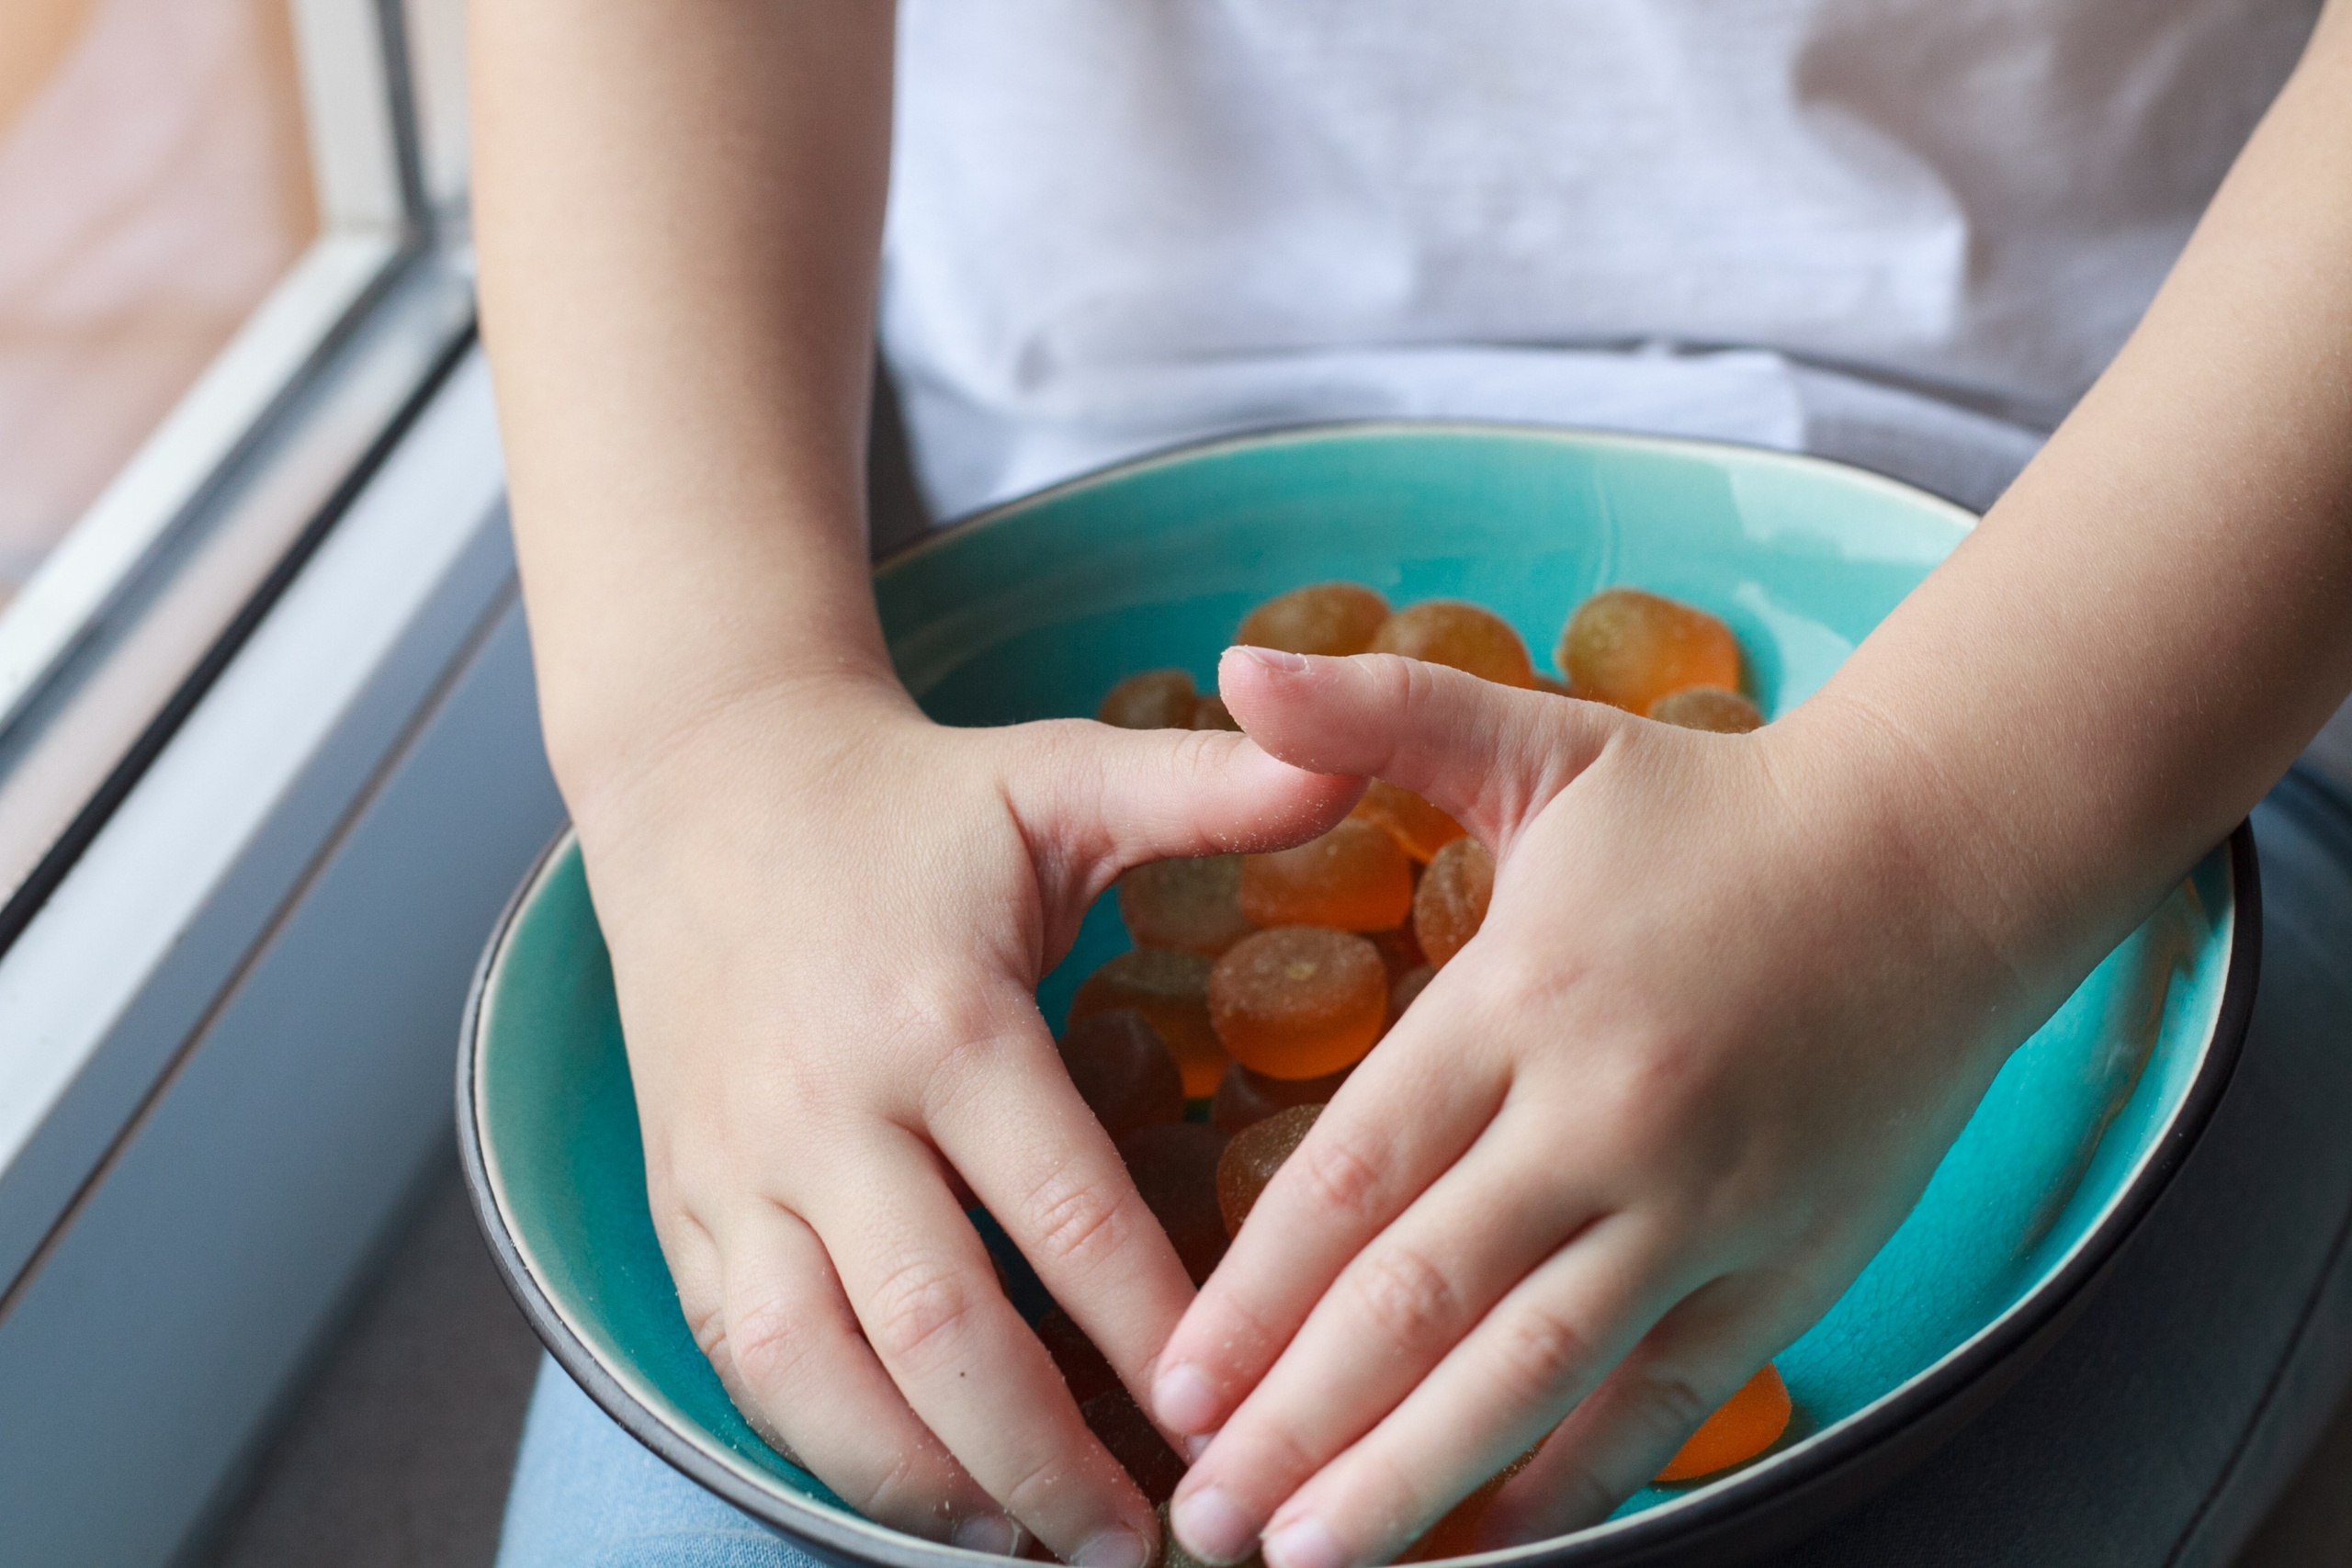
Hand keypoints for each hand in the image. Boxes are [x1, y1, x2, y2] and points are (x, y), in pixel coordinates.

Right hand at [574, 673, 1357, 1563]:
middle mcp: (831, 1109)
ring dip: (926, 1482)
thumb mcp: (1060, 780)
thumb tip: (1351, 759)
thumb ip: (1208, 789)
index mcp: (946, 1020)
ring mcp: (740, 1167)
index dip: (1158, 1337)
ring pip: (817, 1372)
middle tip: (1148, 1541)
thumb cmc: (910, 798)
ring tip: (1030, 1542)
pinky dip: (824, 1441)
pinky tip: (913, 1485)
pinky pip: (739, 1358)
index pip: (1067, 1218)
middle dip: (1049, 1461)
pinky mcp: (680, 1201)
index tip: (1238, 1415)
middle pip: (942, 1331)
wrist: (703, 783)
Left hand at [1155, 648, 2058, 1566]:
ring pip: (1535, 1374)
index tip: (1175, 1386)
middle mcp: (1604, 1120)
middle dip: (1300, 1420)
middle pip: (1424, 1300)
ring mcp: (1699, 1212)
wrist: (1943, 862)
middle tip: (1202, 1514)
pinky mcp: (1778, 1275)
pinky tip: (1482, 1538)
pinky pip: (1658, 1406)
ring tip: (1308, 1556)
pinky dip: (1568, 1482)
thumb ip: (1378, 716)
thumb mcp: (1543, 747)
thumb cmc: (1719, 813)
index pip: (1356, 1176)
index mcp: (1522, 1001)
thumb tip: (1233, 661)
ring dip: (1413, 1479)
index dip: (1254, 1295)